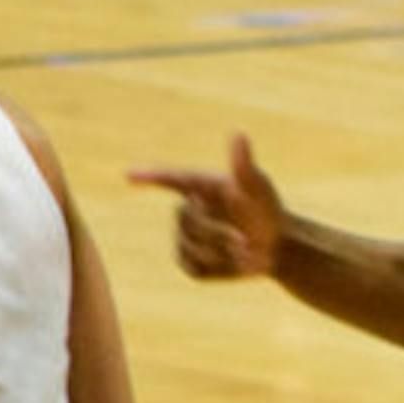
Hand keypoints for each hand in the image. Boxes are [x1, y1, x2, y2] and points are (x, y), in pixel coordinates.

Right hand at [129, 134, 286, 278]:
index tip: (128, 175)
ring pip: (189, 246)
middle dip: (217, 230)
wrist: (275, 245)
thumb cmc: (265, 209)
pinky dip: (218, 268)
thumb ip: (243, 165)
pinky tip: (234, 263)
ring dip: (221, 251)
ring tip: (245, 250)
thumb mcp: (257, 188)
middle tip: (247, 239)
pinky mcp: (190, 264)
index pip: (169, 179)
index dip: (148, 176)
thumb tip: (239, 134)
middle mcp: (188, 209)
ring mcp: (185, 237)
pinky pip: (193, 268)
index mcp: (200, 185)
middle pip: (185, 220)